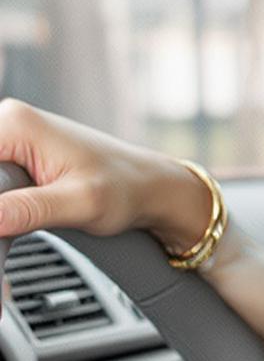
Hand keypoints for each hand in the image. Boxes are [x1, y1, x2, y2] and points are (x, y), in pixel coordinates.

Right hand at [0, 96, 197, 252]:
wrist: (151, 187)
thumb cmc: (126, 188)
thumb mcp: (79, 204)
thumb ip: (29, 209)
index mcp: (15, 124)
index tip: (5, 221)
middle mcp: (9, 124)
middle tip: (14, 227)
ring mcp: (12, 139)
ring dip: (1, 211)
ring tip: (20, 237)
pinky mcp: (17, 156)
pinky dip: (3, 207)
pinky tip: (12, 223)